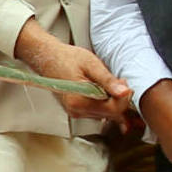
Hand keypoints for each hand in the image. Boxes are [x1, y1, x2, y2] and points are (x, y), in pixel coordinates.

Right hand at [11, 20, 134, 130]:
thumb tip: (124, 92)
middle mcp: (76, 111)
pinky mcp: (77, 110)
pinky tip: (106, 91)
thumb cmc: (66, 58)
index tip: (124, 82)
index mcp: (79, 101)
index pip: (113, 110)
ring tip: (111, 83)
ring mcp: (76, 112)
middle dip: (120, 99)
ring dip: (113, 101)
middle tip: (120, 81)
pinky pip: (98, 111)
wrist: (48, 57)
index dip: (124, 98)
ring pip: (106, 114)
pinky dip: (106, 103)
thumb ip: (108, 80)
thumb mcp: (91, 64)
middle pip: (111, 114)